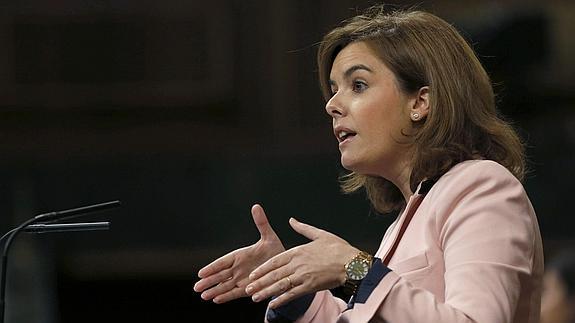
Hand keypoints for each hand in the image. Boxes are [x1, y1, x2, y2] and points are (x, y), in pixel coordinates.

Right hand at [193, 204, 284, 302]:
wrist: (285, 265)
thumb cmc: (275, 249)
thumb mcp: (269, 236)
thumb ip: (261, 223)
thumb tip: (256, 206)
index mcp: (240, 255)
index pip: (223, 262)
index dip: (212, 267)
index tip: (201, 273)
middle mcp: (238, 268)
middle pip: (220, 276)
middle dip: (209, 281)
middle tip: (196, 287)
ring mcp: (242, 279)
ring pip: (225, 286)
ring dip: (215, 290)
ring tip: (203, 296)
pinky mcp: (248, 288)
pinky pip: (235, 293)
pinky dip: (226, 296)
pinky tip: (216, 300)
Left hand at [245, 218, 359, 308]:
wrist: (352, 263)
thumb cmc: (338, 248)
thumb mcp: (319, 234)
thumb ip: (303, 228)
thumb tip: (291, 220)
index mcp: (298, 251)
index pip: (275, 261)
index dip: (262, 269)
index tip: (253, 274)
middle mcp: (298, 264)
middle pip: (274, 274)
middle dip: (260, 282)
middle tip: (248, 289)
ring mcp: (303, 276)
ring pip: (280, 286)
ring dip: (266, 292)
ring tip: (256, 297)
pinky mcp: (310, 286)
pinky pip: (292, 294)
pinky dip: (281, 300)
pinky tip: (273, 304)